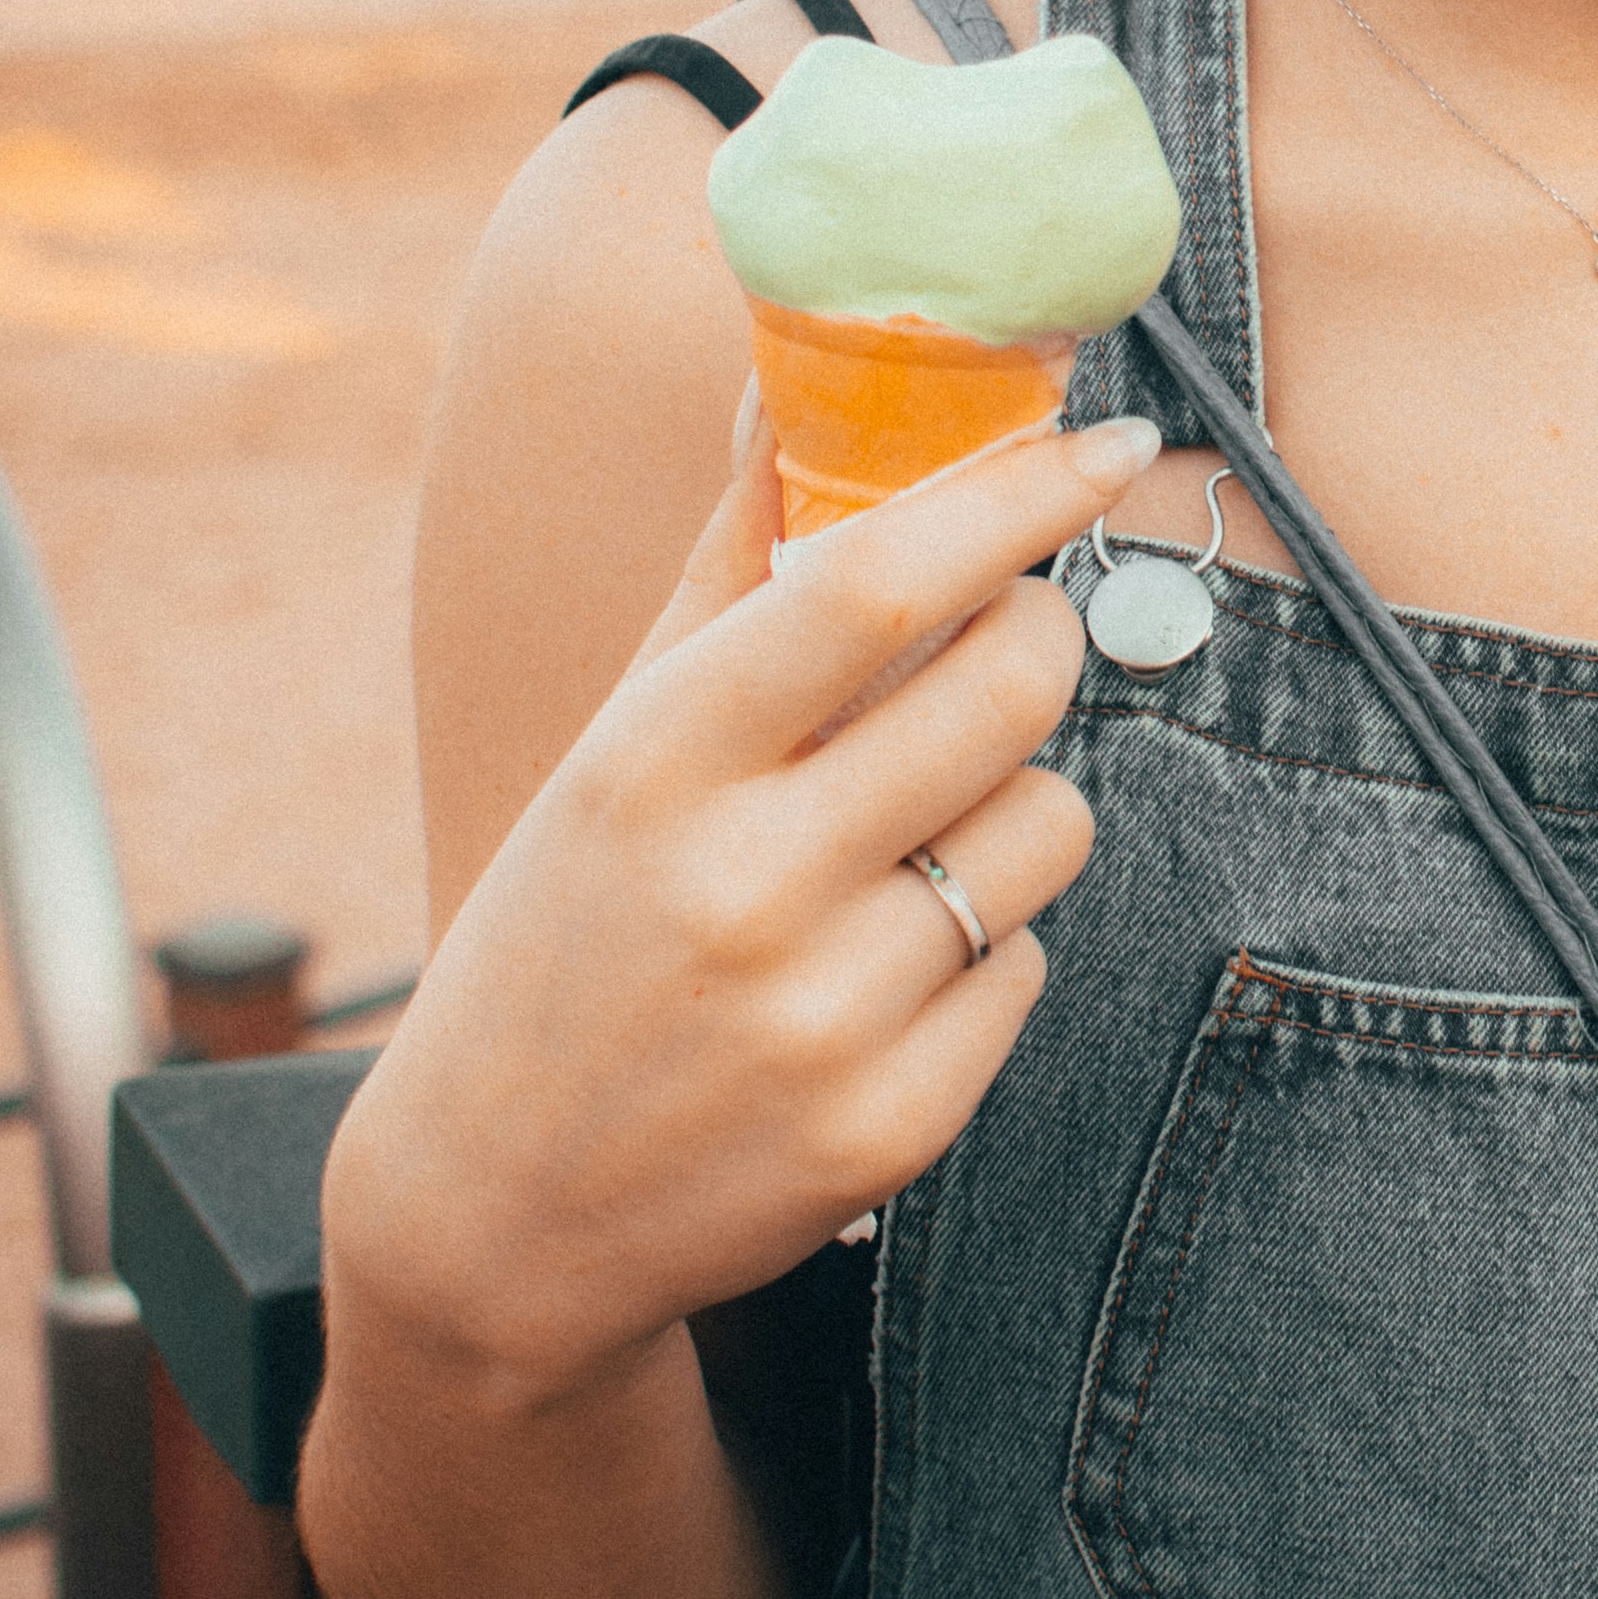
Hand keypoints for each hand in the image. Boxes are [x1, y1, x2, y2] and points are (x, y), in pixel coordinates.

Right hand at [324, 404, 1161, 1400]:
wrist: (492, 1215)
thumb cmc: (564, 937)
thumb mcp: (612, 748)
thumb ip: (723, 569)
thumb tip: (788, 383)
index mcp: (655, 761)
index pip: (876, 583)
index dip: (1012, 496)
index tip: (1105, 439)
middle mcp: (741, 884)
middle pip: (1008, 688)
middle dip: (1039, 639)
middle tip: (1005, 644)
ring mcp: (823, 1016)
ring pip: (1048, 828)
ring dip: (1010, 811)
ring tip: (904, 849)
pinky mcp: (892, 1126)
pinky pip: (1030, 969)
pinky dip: (982, 954)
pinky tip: (877, 981)